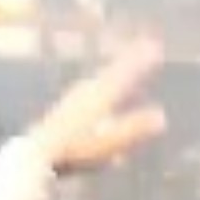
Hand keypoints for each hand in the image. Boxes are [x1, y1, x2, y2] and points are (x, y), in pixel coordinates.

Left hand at [25, 41, 165, 175]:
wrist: (37, 153)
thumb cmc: (75, 149)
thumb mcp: (109, 143)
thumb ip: (134, 128)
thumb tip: (162, 117)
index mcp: (99, 95)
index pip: (125, 73)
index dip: (140, 61)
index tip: (155, 46)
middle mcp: (87, 90)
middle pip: (113, 71)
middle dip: (130, 60)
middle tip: (145, 48)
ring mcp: (75, 97)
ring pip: (101, 78)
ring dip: (116, 70)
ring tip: (127, 64)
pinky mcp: (67, 108)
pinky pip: (92, 90)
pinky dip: (104, 85)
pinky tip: (100, 90)